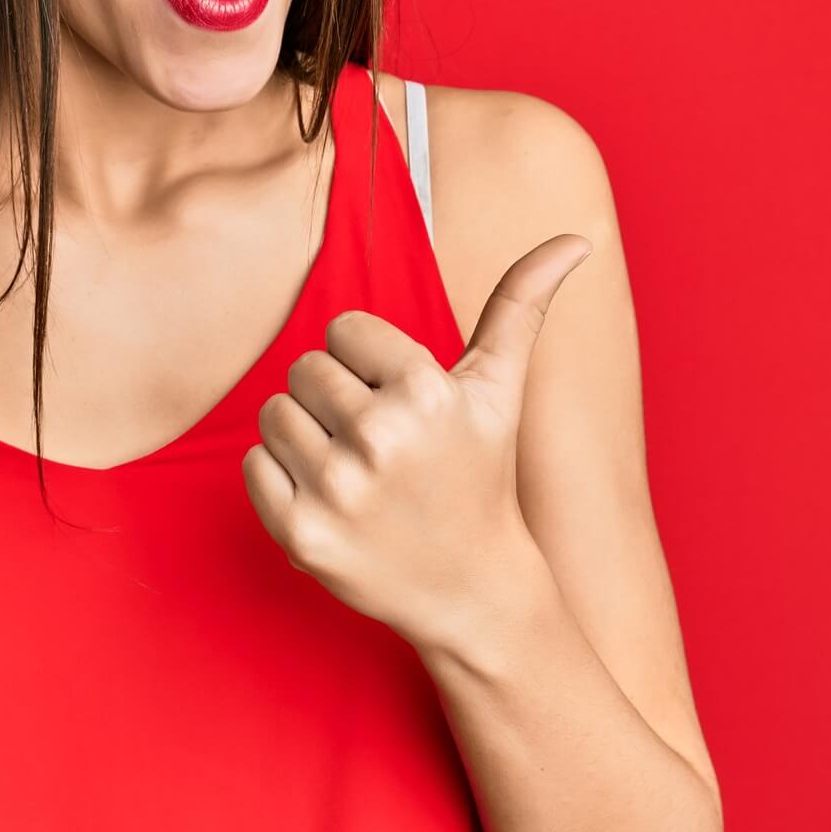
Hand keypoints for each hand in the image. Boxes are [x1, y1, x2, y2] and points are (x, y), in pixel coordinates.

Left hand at [241, 233, 592, 651]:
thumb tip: (575, 239)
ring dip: (306, 435)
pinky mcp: (301, 535)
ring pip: (275, 414)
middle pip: (304, 369)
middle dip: (336, 398)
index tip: (399, 402)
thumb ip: (521, 304)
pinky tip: (329, 499)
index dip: (369, 363)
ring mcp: (337, 491)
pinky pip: (254, 465)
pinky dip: (281, 478)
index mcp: (423, 392)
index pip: (343, 330)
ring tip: (353, 468)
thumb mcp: (501, 389)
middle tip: (377, 441)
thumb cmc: (481, 475)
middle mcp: (378, 439)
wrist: (473, 593)